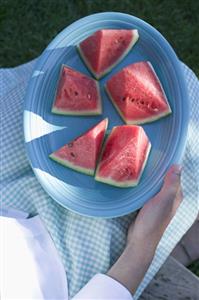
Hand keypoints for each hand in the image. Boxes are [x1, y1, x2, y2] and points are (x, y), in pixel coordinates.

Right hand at [107, 165, 182, 293]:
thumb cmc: (153, 220)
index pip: (175, 174)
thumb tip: (178, 165)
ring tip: (140, 166)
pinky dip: (145, 184)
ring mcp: (159, 201)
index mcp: (176, 195)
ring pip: (156, 184)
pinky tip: (137, 180)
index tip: (159, 153)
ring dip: (150, 177)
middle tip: (146, 158)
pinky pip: (148, 190)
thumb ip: (171, 184)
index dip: (169, 164)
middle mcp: (169, 198)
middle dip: (158, 169)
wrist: (141, 239)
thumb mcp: (163, 200)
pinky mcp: (149, 204)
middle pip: (165, 178)